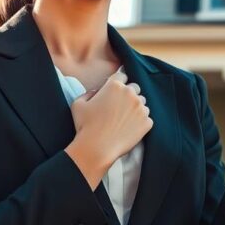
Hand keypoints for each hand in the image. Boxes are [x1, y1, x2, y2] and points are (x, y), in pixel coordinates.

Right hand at [66, 66, 151, 187]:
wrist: (96, 149)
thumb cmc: (85, 126)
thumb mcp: (78, 104)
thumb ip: (89, 93)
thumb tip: (97, 91)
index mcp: (114, 86)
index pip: (122, 75)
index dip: (118, 82)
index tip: (115, 91)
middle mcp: (130, 94)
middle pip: (135, 88)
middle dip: (128, 94)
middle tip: (120, 106)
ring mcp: (141, 108)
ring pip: (142, 103)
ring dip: (135, 108)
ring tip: (124, 119)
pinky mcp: (147, 122)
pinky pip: (146, 118)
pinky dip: (140, 122)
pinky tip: (129, 129)